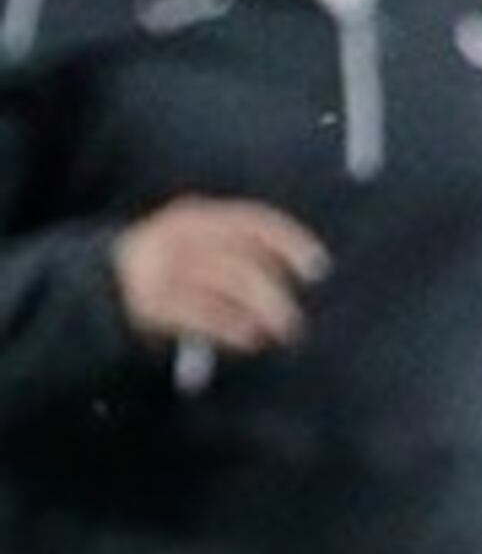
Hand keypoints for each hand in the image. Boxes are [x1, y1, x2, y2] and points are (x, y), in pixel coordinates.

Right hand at [112, 197, 328, 353]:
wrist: (91, 286)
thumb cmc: (164, 264)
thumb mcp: (194, 241)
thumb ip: (234, 245)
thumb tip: (294, 267)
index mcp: (194, 215)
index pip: (252, 220)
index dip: (290, 241)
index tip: (318, 266)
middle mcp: (179, 237)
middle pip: (244, 259)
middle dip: (276, 291)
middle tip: (297, 317)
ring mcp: (163, 268)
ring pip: (230, 286)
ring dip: (263, 312)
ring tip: (281, 331)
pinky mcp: (151, 302)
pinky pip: (204, 314)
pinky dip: (233, 328)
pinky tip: (251, 339)